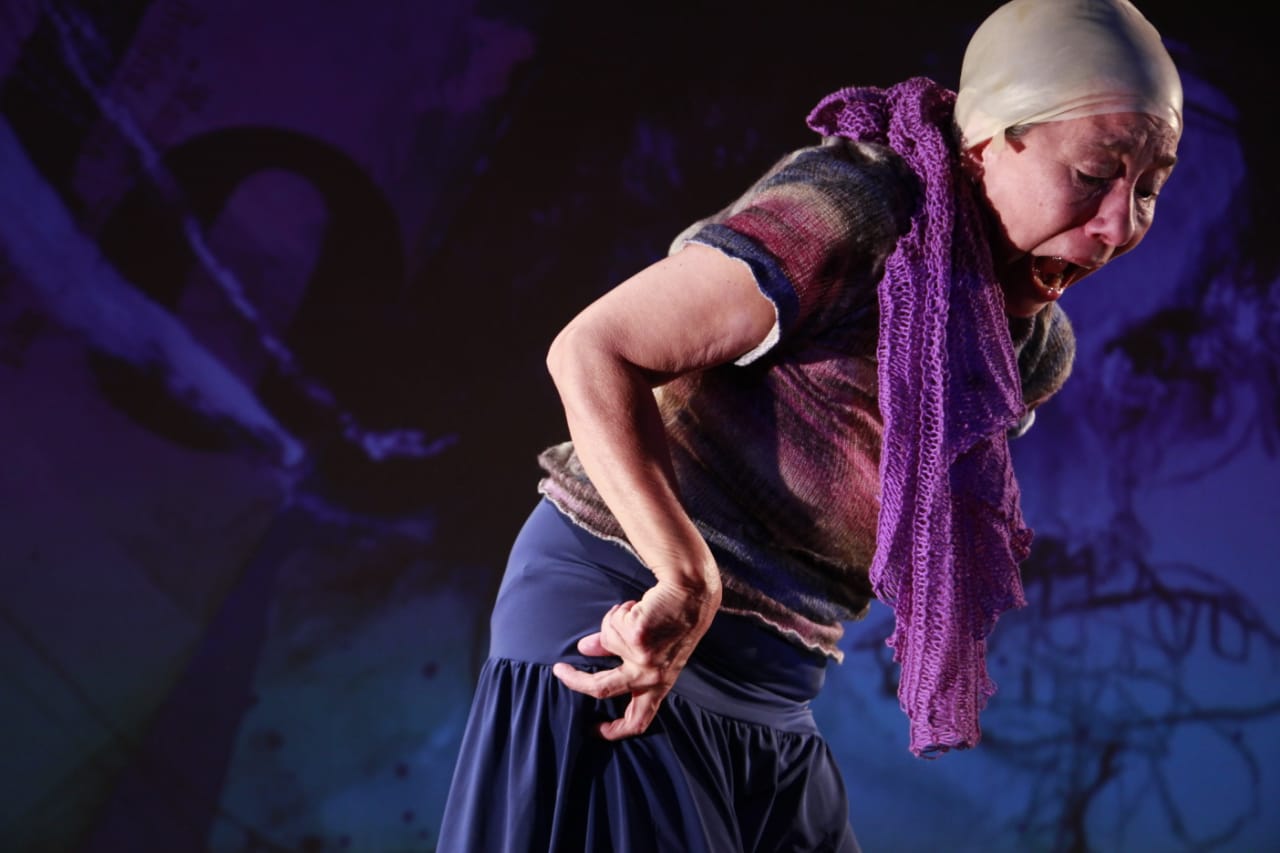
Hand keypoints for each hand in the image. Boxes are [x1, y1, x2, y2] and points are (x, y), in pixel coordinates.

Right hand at [552, 579, 718, 739]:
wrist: (693, 594)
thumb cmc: (673, 620)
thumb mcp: (650, 647)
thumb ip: (615, 652)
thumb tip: (584, 649)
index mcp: (659, 684)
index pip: (638, 720)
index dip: (613, 731)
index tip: (594, 730)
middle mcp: (653, 676)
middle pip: (603, 689)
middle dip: (576, 681)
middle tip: (560, 670)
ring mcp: (645, 658)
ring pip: (607, 641)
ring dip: (614, 622)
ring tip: (636, 612)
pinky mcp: (638, 637)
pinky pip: (612, 624)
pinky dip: (619, 611)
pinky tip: (638, 606)